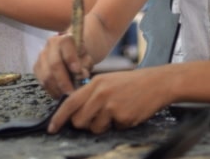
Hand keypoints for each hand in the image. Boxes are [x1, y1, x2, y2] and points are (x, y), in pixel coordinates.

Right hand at [34, 34, 92, 96]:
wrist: (70, 52)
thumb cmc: (80, 56)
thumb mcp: (86, 58)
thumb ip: (85, 65)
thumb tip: (81, 75)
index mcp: (64, 39)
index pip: (66, 47)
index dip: (71, 60)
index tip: (78, 71)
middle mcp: (50, 45)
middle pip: (54, 64)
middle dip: (63, 82)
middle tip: (71, 93)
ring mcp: (41, 56)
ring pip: (46, 76)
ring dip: (57, 89)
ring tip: (66, 96)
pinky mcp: (36, 68)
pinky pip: (42, 82)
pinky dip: (51, 91)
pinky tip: (59, 95)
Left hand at [47, 68, 173, 133]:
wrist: (158, 83)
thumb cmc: (133, 83)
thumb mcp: (109, 81)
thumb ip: (92, 94)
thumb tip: (76, 112)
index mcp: (95, 83)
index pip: (70, 102)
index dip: (58, 117)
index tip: (51, 128)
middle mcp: (100, 94)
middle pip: (79, 120)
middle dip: (84, 125)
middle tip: (96, 119)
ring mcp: (111, 106)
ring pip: (95, 128)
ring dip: (103, 126)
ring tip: (116, 112)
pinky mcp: (122, 116)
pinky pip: (114, 129)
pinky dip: (120, 125)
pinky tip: (128, 112)